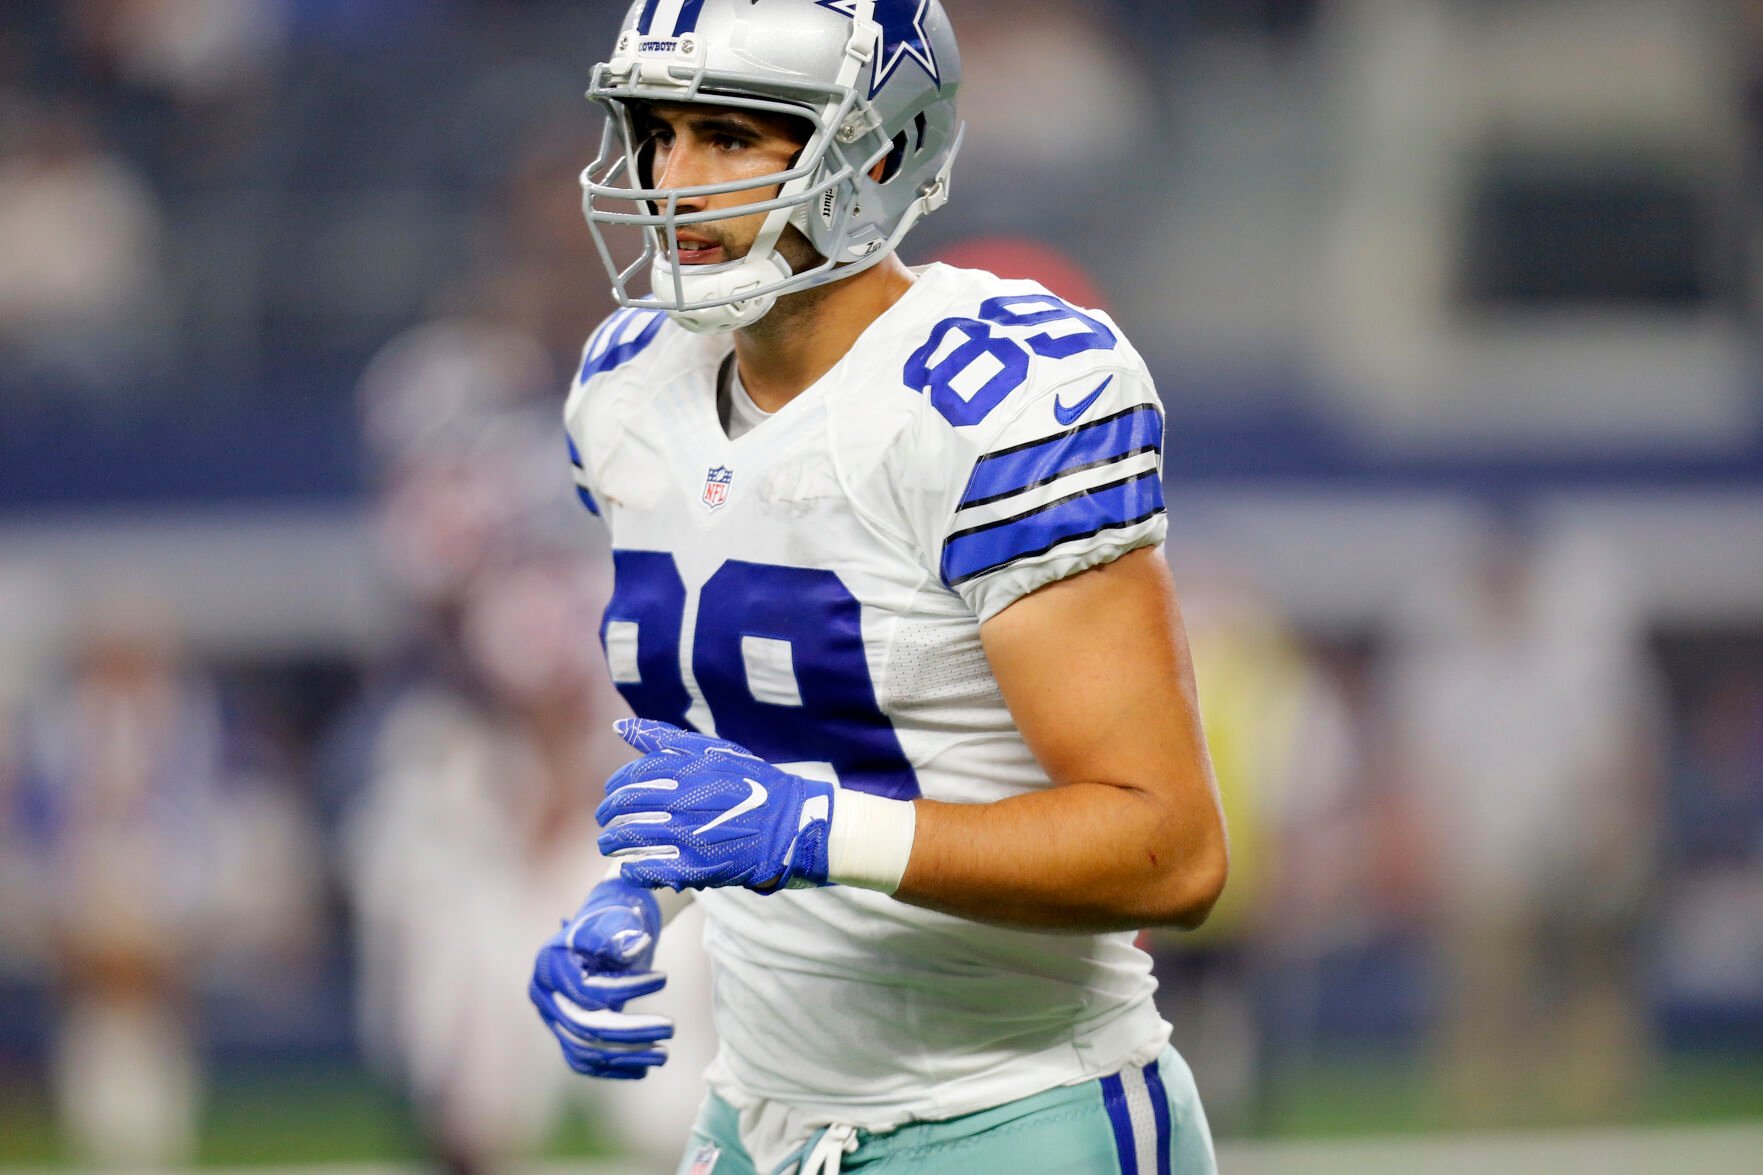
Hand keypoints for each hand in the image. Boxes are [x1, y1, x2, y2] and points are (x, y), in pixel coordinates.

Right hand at [528, 878, 672, 1079]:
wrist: (601, 931)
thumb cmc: (609, 921)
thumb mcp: (614, 919)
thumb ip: (619, 933)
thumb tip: (636, 947)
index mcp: (548, 966)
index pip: (587, 989)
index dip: (627, 987)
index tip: (664, 978)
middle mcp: (544, 996)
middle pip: (584, 1026)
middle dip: (629, 1031)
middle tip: (670, 1028)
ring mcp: (552, 1018)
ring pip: (584, 1050)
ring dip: (626, 1056)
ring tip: (664, 1054)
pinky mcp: (564, 1033)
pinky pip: (584, 1061)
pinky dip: (613, 1068)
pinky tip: (643, 1069)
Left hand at [597, 718, 834, 892]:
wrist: (789, 823)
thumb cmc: (751, 783)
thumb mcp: (713, 750)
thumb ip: (665, 738)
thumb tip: (621, 726)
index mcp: (686, 771)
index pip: (631, 777)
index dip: (615, 786)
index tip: (612, 794)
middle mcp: (683, 801)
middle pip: (625, 807)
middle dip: (607, 815)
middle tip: (605, 821)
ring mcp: (688, 835)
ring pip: (631, 839)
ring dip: (613, 843)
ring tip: (610, 846)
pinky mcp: (696, 866)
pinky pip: (649, 869)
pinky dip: (633, 869)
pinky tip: (631, 866)